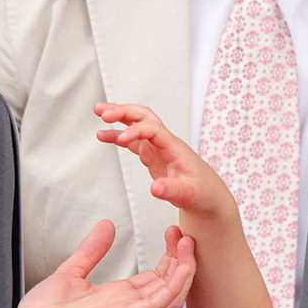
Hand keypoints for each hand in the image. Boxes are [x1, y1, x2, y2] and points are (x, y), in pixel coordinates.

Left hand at [0, 220, 194, 307]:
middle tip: (185, 236)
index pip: (156, 277)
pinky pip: (157, 304)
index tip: (174, 234)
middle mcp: (127, 305)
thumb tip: (105, 227)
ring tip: (188, 246)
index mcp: (117, 295)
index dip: (170, 256)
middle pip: (168, 284)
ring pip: (170, 294)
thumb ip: (92, 250)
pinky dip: (173, 286)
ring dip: (184, 270)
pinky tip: (180, 268)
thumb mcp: (72, 271)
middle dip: (182, 259)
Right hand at [95, 102, 232, 216]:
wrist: (208, 196)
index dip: (136, 131)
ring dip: (119, 117)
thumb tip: (154, 189)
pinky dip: (118, 136)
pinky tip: (104, 135)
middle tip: (104, 113)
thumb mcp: (189, 195)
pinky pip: (133, 141)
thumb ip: (171, 191)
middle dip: (124, 111)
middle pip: (144, 117)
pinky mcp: (153, 156)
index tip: (122, 140)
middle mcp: (166, 143)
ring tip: (99, 113)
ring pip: (137, 124)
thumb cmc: (202, 193)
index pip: (153, 130)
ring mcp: (158, 148)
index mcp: (175, 148)